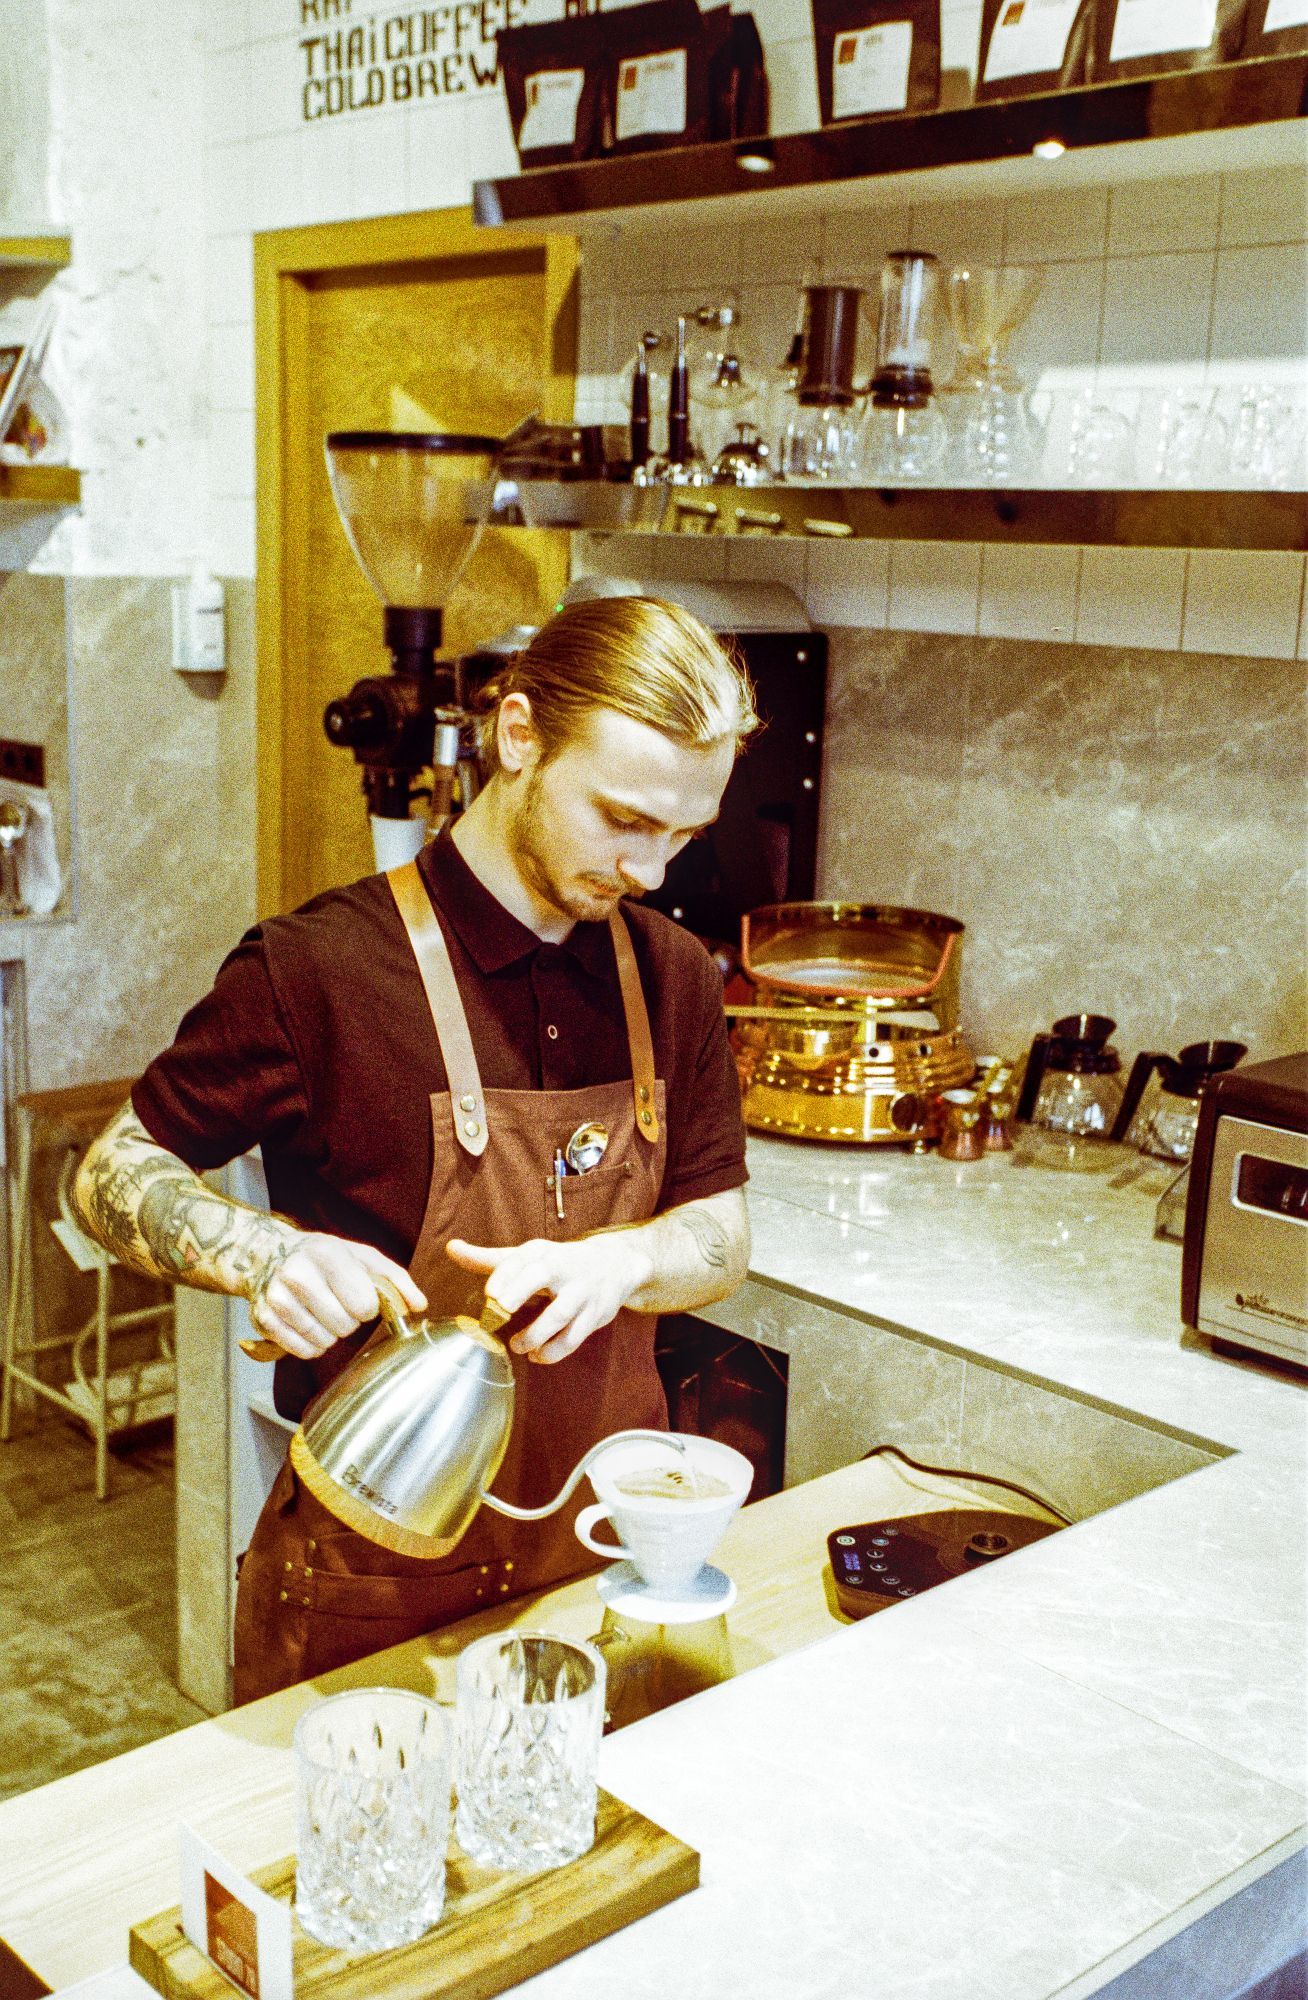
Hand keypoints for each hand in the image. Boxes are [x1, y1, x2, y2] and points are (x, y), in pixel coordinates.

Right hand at [247, 1232, 425, 1360]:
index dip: (368, 1307)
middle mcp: (298, 1274)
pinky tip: (309, 1324)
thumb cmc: (326, 1258)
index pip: (364, 1305)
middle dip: (349, 1321)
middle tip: (338, 1304)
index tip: (360, 1297)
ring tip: (322, 1312)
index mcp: (328, 1255)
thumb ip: (396, 1281)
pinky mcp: (264, 1320)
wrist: (270, 1254)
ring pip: (324, 1341)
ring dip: (331, 1334)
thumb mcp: (364, 1258)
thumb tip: (420, 1305)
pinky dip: (312, 1345)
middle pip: (344, 1326)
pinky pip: (303, 1351)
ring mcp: (277, 1298)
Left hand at [446, 1232, 653, 1364]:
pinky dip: (554, 1351)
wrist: (614, 1265)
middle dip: (521, 1290)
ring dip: (536, 1333)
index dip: (505, 1275)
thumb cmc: (559, 1263)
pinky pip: (575, 1336)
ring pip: (561, 1313)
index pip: (521, 1258)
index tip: (489, 1293)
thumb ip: (488, 1259)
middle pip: (543, 1274)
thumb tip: (451, 1248)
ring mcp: (582, 1291)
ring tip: (518, 1346)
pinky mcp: (595, 1314)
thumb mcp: (527, 1257)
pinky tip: (537, 1356)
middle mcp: (563, 1267)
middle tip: (500, 1309)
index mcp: (543, 1252)